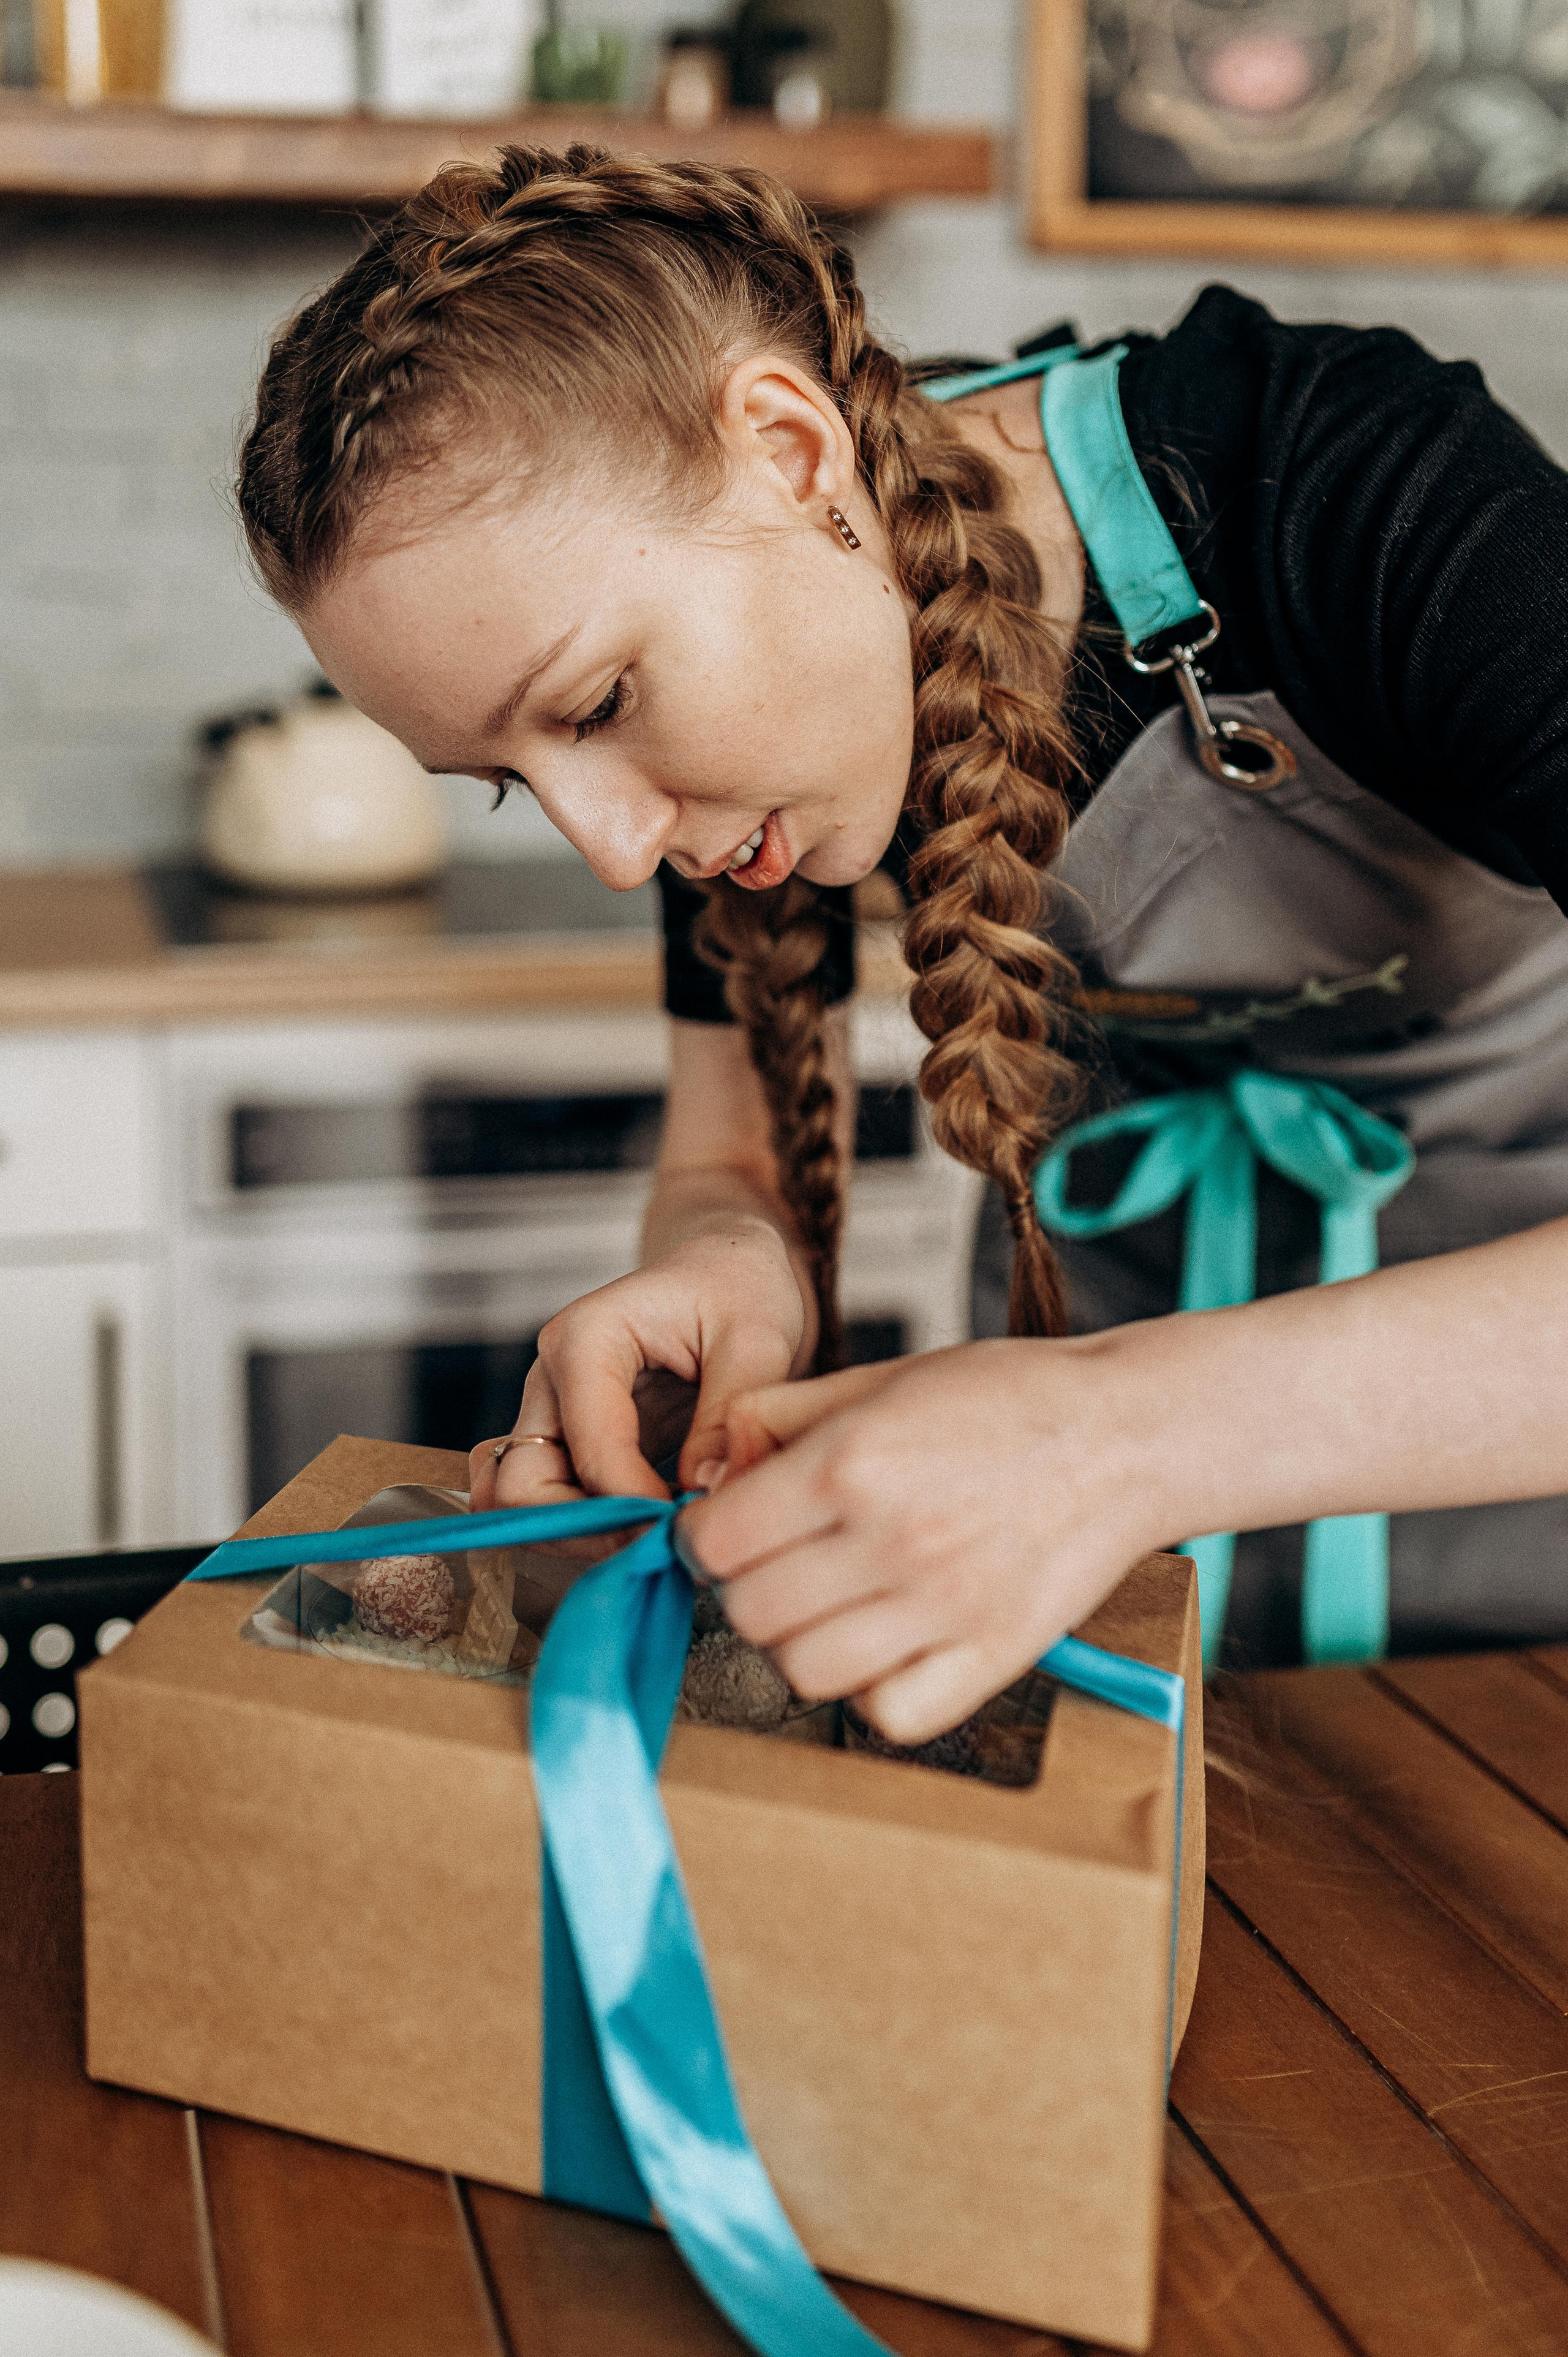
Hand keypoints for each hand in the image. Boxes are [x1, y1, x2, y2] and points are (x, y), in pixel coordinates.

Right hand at [467, 1218, 809, 1510]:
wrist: (726, 1275)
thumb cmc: (738, 1289)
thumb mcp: (757, 1336)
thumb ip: (728, 1413)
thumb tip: (702, 1493)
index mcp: (585, 1339)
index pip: (589, 1449)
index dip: (635, 1506)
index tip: (690, 1531)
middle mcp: (550, 1378)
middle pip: (521, 1485)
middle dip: (586, 1531)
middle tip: (662, 1545)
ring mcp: (551, 1413)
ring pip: (520, 1502)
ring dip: (578, 1535)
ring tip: (654, 1538)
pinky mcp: (566, 1442)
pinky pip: (541, 1500)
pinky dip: (575, 1527)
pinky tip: (636, 1527)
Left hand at [680, 1338, 1161, 1745]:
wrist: (1127, 1435)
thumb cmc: (1005, 1399)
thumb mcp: (880, 1377)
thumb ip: (780, 1417)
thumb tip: (712, 1472)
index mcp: (854, 1463)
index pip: (716, 1541)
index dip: (706, 1537)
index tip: (727, 1531)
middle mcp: (892, 1540)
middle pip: (749, 1612)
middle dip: (746, 1588)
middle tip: (780, 1565)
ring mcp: (945, 1608)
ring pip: (805, 1670)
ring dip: (801, 1642)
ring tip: (832, 1604)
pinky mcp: (993, 1656)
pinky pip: (888, 1713)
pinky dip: (872, 1690)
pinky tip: (887, 1644)